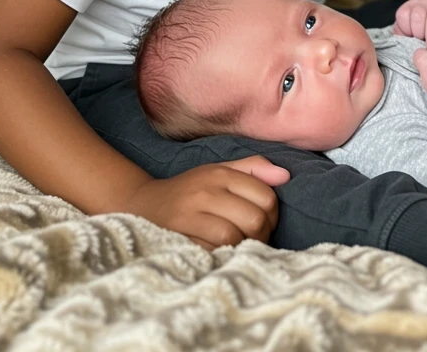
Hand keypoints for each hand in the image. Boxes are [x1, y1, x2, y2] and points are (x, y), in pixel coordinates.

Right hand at [122, 155, 289, 251]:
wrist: (140, 204)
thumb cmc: (188, 191)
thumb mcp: (218, 172)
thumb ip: (252, 170)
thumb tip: (285, 176)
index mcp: (220, 174)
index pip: (266, 196)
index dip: (273, 215)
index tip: (264, 223)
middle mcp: (205, 191)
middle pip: (254, 219)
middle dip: (261, 234)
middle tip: (253, 239)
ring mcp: (189, 215)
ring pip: (234, 237)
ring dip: (241, 248)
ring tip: (237, 247)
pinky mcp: (177, 238)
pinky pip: (212, 252)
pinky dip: (221, 256)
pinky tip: (219, 253)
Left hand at [394, 0, 426, 39]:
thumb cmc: (421, 32)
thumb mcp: (408, 33)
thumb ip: (403, 37)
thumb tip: (403, 45)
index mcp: (408, 7)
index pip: (403, 15)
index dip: (407, 30)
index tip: (412, 37)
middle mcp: (421, 2)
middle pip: (418, 16)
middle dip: (419, 33)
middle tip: (423, 41)